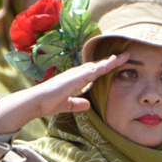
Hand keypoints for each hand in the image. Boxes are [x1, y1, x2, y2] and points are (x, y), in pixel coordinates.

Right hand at [0, 53, 128, 135]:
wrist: (35, 103)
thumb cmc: (47, 103)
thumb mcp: (67, 105)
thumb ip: (77, 104)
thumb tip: (88, 104)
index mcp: (75, 80)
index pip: (94, 72)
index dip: (106, 67)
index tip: (118, 62)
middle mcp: (76, 74)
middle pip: (98, 66)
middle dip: (112, 61)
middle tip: (126, 55)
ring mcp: (75, 75)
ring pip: (96, 66)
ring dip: (110, 62)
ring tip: (124, 56)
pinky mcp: (73, 78)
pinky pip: (91, 72)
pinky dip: (102, 67)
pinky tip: (111, 64)